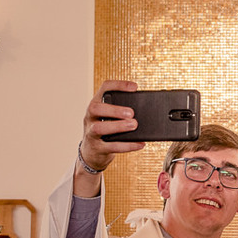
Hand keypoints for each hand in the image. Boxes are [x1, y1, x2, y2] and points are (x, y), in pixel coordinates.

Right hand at [74, 79, 142, 194]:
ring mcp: (91, 133)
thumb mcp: (110, 117)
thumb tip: (147, 110)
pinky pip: (111, 147)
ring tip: (134, 125)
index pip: (104, 88)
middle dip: (114, 109)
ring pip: (99, 128)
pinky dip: (127, 145)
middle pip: (95, 108)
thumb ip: (123, 111)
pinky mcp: (97, 148)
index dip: (118, 85)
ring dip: (118, 126)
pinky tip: (140, 144)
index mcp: (97, 104)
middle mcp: (90, 117)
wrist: (92, 153)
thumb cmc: (106, 131)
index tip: (135, 87)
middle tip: (131, 113)